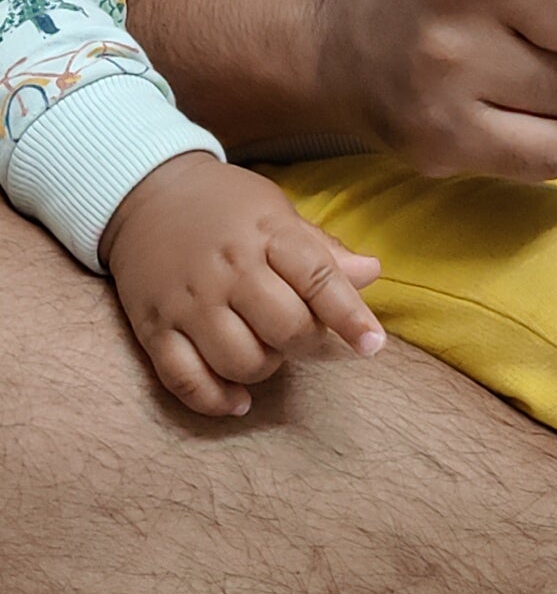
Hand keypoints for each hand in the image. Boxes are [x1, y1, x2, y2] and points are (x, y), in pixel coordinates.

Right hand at [99, 153, 384, 416]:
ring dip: (265, 369)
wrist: (147, 193)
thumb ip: (321, 250)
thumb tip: (372, 273)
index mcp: (267, 234)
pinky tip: (238, 399)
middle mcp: (228, 268)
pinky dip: (216, 400)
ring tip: (266, 350)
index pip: (317, 277)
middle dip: (308, 346)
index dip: (349, 317)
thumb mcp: (277, 212)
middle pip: (284, 328)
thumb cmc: (226, 206)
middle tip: (309, 340)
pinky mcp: (154, 326)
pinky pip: (186, 380)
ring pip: (240, 361)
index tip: (372, 345)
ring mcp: (188, 301)